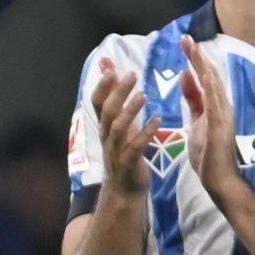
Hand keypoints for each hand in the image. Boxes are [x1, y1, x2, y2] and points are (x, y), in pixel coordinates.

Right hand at [87, 53, 153, 221]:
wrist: (125, 189)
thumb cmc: (123, 150)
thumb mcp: (117, 122)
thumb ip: (113, 95)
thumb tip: (107, 65)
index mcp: (104, 125)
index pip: (97, 101)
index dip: (101, 84)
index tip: (110, 67)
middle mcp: (107, 135)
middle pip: (107, 111)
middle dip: (118, 92)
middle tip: (132, 75)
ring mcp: (116, 150)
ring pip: (118, 128)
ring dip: (130, 111)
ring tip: (144, 96)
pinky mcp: (129, 162)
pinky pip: (135, 147)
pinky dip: (145, 133)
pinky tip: (157, 121)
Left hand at [176, 42, 244, 209]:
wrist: (219, 181)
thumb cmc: (209, 154)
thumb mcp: (197, 121)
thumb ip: (193, 99)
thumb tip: (186, 76)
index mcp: (214, 106)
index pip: (204, 78)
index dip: (195, 59)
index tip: (185, 42)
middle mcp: (221, 107)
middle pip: (210, 77)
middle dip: (198, 57)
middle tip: (187, 38)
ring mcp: (223, 117)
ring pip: (214, 87)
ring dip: (205, 67)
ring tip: (195, 50)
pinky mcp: (220, 128)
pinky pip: (216, 106)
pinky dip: (213, 90)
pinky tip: (207, 76)